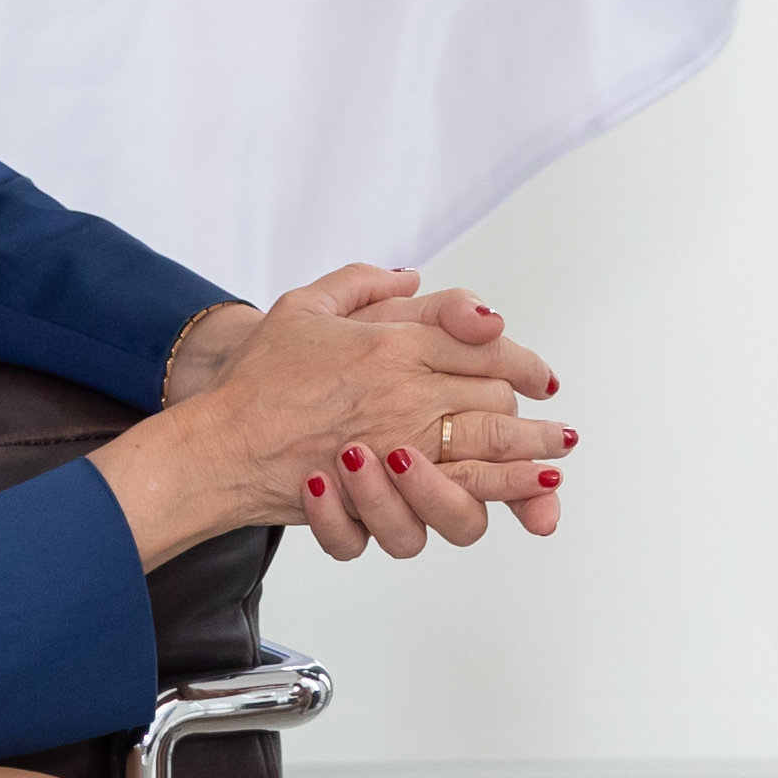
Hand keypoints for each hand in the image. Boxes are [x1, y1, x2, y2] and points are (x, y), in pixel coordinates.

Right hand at [120, 267, 567, 560]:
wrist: (220, 445)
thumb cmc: (258, 379)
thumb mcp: (304, 308)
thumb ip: (361, 285)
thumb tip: (408, 276)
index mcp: (391, 345)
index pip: (482, 345)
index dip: (521, 361)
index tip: (541, 376)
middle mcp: (404, 393)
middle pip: (495, 398)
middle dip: (533, 413)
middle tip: (557, 425)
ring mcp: (397, 446)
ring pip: (487, 450)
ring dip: (528, 456)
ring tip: (553, 461)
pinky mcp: (385, 495)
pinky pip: (453, 501)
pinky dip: (491, 498)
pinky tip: (515, 499)